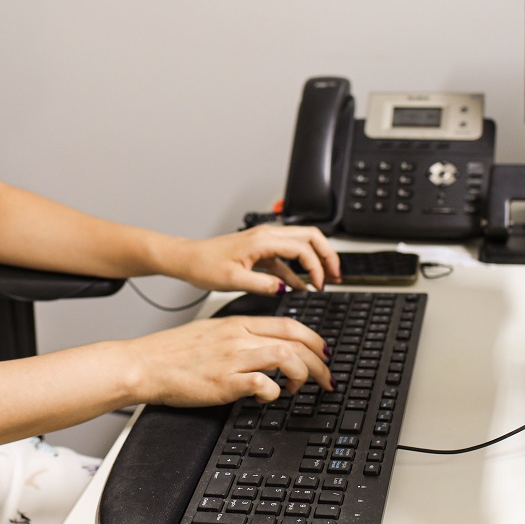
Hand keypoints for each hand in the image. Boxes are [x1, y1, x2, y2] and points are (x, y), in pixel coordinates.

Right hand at [123, 315, 331, 405]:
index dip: (314, 339)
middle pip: (296, 341)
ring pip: (287, 357)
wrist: (145, 363)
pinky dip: (274, 393)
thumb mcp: (211, 333)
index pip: (289, 325)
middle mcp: (239, 337)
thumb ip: (238, 338)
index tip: (324, 353)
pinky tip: (267, 398)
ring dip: (303, 375)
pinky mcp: (224, 382)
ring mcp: (232, 358)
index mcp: (237, 323)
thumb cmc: (172, 353)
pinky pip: (264, 384)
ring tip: (299, 389)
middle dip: (320, 361)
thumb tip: (262, 349)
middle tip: (327, 378)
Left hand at [166, 224, 341, 294]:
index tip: (320, 285)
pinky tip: (301, 287)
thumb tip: (285, 287)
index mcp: (263, 240)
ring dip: (315, 261)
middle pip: (311, 237)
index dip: (317, 266)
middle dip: (327, 255)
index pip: (303, 248)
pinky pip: (287, 258)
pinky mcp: (261, 252)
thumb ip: (262, 284)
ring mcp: (265, 243)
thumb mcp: (233, 279)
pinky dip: (298, 271)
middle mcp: (268, 236)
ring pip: (301, 245)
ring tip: (325, 281)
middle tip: (336, 276)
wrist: (188, 260)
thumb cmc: (204, 265)